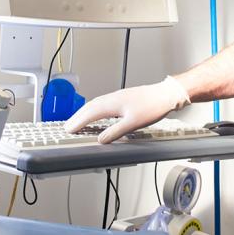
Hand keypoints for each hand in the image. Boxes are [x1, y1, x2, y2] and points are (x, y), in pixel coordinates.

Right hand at [64, 76, 190, 142]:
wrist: (166, 94)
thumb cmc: (152, 107)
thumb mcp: (133, 124)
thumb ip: (115, 132)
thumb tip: (101, 140)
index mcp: (112, 104)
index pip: (90, 114)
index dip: (78, 122)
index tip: (68, 129)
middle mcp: (112, 98)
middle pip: (89, 108)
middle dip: (77, 117)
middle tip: (67, 127)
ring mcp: (117, 97)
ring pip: (95, 104)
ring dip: (85, 113)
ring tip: (77, 121)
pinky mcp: (123, 98)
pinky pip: (102, 104)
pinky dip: (94, 110)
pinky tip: (97, 114)